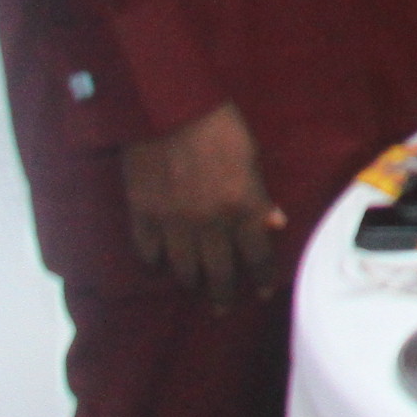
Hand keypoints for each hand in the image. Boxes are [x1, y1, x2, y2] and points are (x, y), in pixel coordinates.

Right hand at [121, 102, 286, 307]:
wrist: (168, 109)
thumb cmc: (219, 126)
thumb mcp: (251, 157)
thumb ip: (260, 195)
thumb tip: (275, 222)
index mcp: (241, 207)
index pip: (257, 255)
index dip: (261, 278)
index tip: (263, 293)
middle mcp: (208, 224)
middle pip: (218, 272)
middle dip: (223, 294)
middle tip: (223, 307)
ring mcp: (172, 223)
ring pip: (182, 269)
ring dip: (191, 281)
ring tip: (195, 287)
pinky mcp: (142, 216)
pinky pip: (148, 252)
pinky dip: (155, 260)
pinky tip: (159, 264)